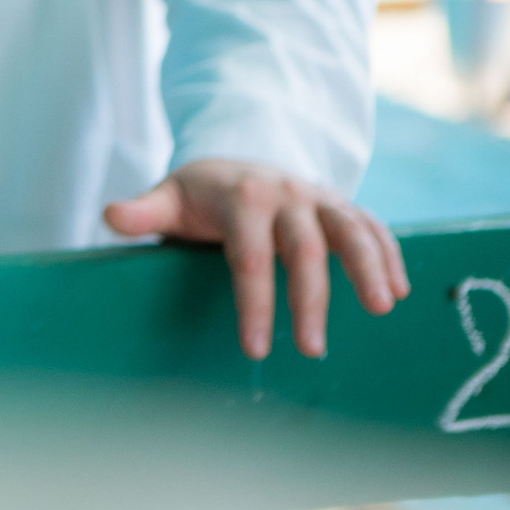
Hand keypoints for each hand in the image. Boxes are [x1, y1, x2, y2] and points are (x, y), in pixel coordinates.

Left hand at [104, 159, 409, 359]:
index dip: (254, 302)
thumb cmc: (197, 194)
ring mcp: (317, 197)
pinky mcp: (340, 205)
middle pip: (303, 247)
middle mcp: (285, 193)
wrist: (234, 161)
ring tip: (382, 307)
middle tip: (312, 348)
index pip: (248, 256)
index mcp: (241, 197)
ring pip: (350, 228)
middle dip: (310, 298)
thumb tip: (110, 215)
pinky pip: (371, 225)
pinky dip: (388, 253)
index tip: (257, 348)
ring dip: (369, 266)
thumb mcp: (168, 198)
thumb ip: (143, 211)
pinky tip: (399, 289)